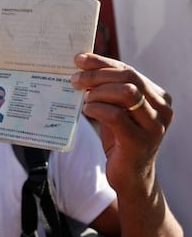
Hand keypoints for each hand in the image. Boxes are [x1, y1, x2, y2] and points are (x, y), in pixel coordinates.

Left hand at [71, 53, 172, 191]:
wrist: (131, 177)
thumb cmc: (121, 140)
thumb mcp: (117, 111)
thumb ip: (108, 92)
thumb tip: (84, 70)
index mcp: (157, 96)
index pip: (128, 70)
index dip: (102, 62)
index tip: (80, 59)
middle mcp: (161, 108)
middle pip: (128, 77)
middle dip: (96, 75)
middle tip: (74, 79)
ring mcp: (154, 125)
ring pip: (126, 93)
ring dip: (98, 92)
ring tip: (84, 99)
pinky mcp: (140, 141)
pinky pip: (116, 115)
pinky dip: (97, 109)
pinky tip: (87, 111)